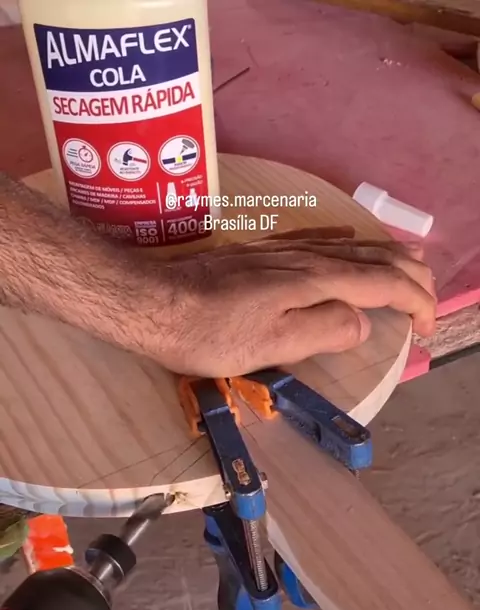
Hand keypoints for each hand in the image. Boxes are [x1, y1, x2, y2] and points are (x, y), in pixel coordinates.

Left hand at [147, 227, 435, 376]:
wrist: (152, 303)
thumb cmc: (208, 334)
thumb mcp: (270, 346)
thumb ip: (323, 331)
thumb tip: (362, 323)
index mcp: (315, 282)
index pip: (382, 284)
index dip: (414, 302)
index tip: (426, 327)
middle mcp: (305, 258)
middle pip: (373, 257)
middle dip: (410, 275)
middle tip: (429, 297)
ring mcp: (282, 250)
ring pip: (349, 244)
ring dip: (386, 253)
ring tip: (411, 260)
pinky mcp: (261, 252)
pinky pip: (317, 237)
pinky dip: (346, 240)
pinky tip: (347, 238)